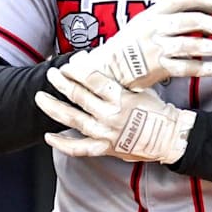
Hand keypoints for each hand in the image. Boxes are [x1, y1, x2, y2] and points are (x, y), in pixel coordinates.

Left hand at [35, 63, 195, 163]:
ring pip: (73, 120)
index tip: (68, 63)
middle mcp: (110, 115)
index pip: (93, 80)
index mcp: (120, 98)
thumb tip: (100, 65)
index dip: (78, 69)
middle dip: (62, 83)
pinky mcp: (105, 148)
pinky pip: (79, 148)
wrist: (170, 138)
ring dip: (54, 107)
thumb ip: (119, 80)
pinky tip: (48, 136)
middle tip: (51, 73)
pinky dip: (62, 143)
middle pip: (79, 96)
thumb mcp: (141, 88)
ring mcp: (105, 133)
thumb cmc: (157, 110)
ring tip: (40, 97)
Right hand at [71, 0, 211, 90]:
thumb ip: (165, 16)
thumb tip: (197, 14)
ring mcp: (156, 48)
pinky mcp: (158, 68)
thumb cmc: (129, 44)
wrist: (108, 67)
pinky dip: (204, 68)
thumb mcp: (143, 22)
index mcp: (153, 13)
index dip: (206, 3)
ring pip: (192, 44)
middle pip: (192, 21)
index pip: (184, 1)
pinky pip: (186, 67)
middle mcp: (155, 27)